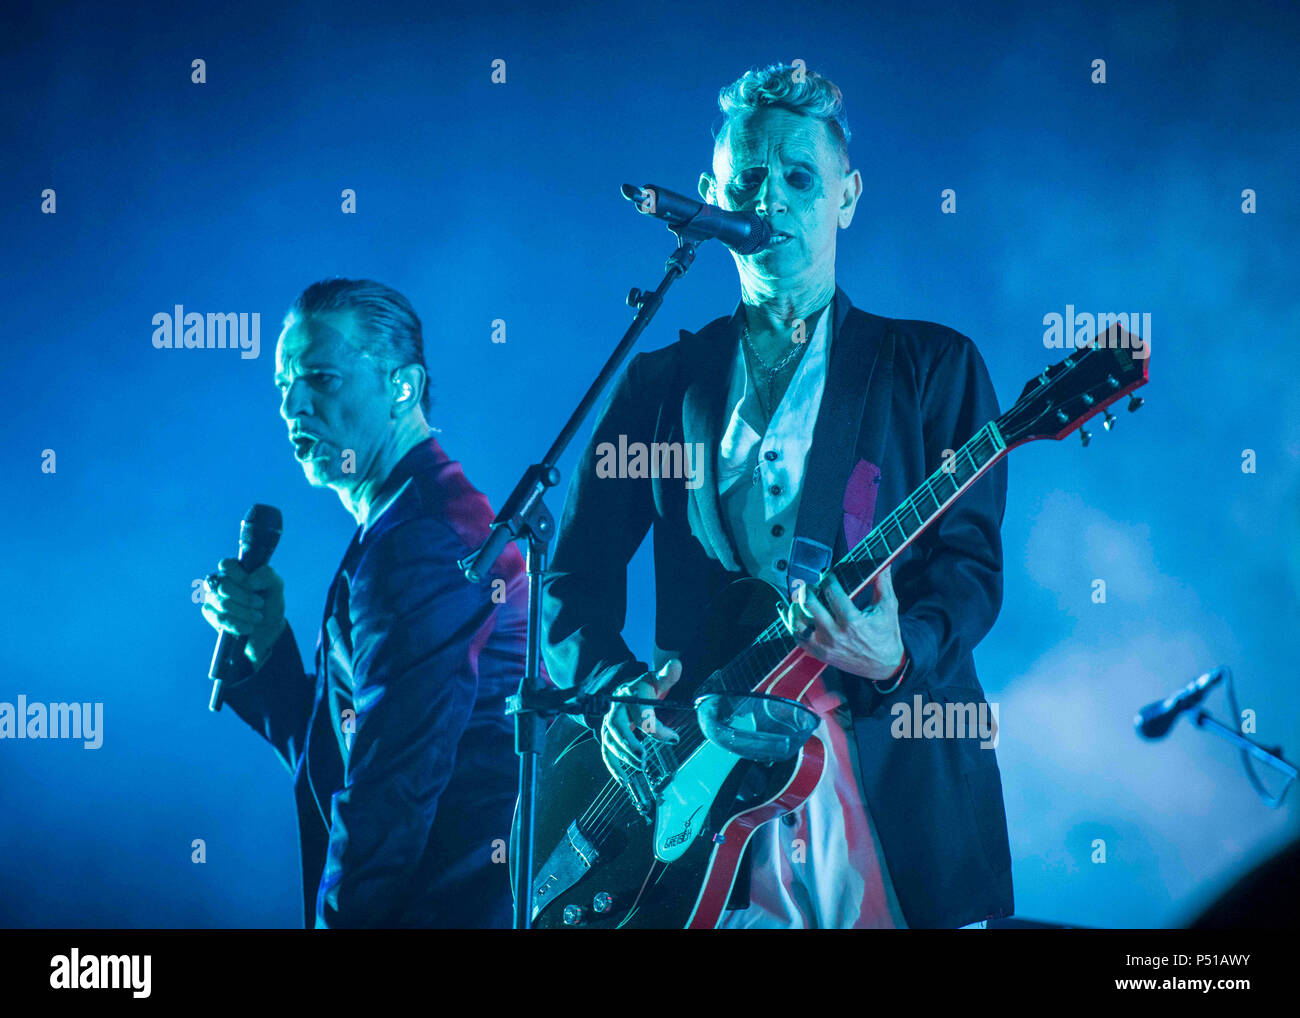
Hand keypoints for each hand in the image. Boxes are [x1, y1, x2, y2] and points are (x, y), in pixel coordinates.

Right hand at [200, 559, 286, 667]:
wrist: (268, 628)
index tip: (254, 587)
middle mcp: (220, 581)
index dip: (240, 576)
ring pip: (223, 603)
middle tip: (260, 604)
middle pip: (224, 586)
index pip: (227, 565)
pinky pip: (220, 618)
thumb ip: (267, 575)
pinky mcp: (210, 614)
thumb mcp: (276, 585)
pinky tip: (248, 627)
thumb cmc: (269, 602)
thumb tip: (249, 581)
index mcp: (234, 569)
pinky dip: (237, 624)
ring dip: (245, 612)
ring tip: (258, 617)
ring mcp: (212, 597)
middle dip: (246, 598)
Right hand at [600, 659, 681, 778]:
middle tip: (643, 759)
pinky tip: (622, 779)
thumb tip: (676, 665)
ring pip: (611, 741)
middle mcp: (616, 709)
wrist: (624, 691)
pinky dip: (613, 766)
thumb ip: (667, 674)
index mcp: (630, 695)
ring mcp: (609, 724)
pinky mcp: (608, 735)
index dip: (656, 727)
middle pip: (618, 728)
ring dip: (623, 757)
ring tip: (639, 768)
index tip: (674, 738)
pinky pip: (606, 752)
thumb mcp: (655, 679)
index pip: (641, 712)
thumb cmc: (644, 688)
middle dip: (630, 744)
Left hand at [785, 566, 903, 680]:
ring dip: (795, 605)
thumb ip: (883, 583)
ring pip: (798, 621)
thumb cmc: (886, 634)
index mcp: (852, 621)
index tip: (827, 573)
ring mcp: (823, 645)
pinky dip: (790, 622)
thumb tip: (884, 561)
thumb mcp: (888, 607)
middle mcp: (834, 634)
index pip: (831, 592)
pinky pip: (796, 636)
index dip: (827, 578)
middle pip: (810, 604)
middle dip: (807, 589)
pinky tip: (789, 610)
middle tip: (811, 584)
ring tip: (800, 596)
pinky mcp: (818, 653)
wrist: (884, 666)